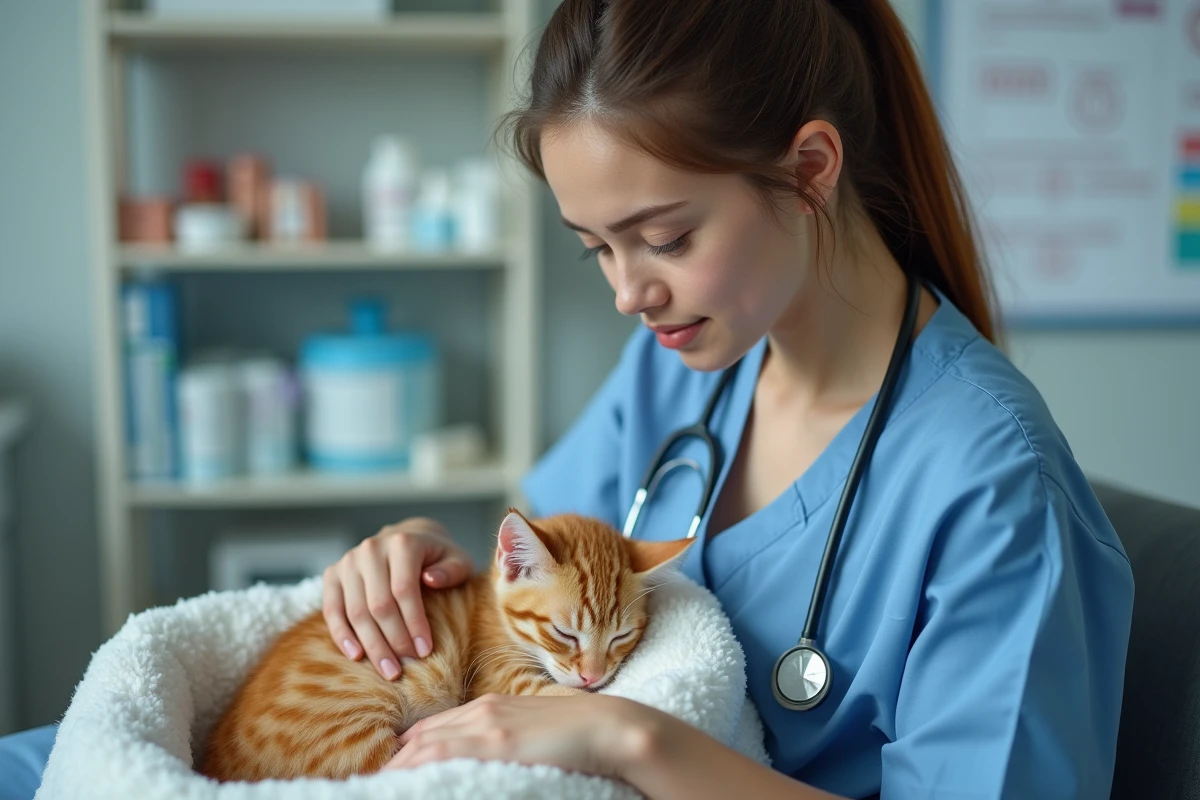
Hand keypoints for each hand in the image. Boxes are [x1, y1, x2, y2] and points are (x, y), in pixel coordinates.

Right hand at [323, 517, 473, 679]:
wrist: (408, 538)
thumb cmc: (437, 557)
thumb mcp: (457, 559)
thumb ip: (452, 570)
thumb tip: (431, 579)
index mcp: (402, 543)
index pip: (404, 589)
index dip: (414, 623)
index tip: (425, 651)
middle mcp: (371, 548)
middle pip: (378, 604)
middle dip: (393, 641)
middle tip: (405, 669)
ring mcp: (349, 561)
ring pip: (355, 611)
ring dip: (371, 645)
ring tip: (388, 670)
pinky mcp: (333, 574)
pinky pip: (332, 610)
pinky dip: (342, 635)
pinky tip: (357, 656)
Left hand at [383, 693, 645, 777]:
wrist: (609, 726)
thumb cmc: (577, 735)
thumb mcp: (530, 731)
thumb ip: (503, 739)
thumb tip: (484, 759)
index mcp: (488, 707)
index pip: (432, 729)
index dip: (406, 750)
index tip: (389, 771)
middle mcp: (480, 711)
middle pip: (422, 738)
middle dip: (395, 762)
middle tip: (372, 785)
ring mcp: (487, 724)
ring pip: (426, 746)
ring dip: (399, 769)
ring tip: (377, 787)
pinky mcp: (498, 740)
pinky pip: (446, 754)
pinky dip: (419, 767)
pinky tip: (403, 781)